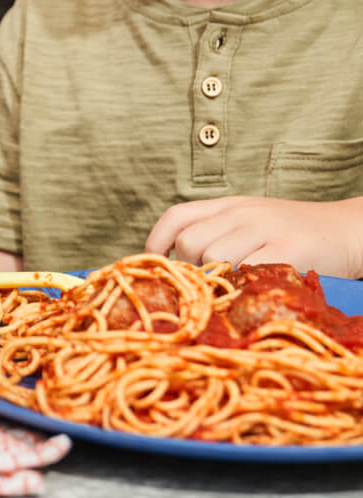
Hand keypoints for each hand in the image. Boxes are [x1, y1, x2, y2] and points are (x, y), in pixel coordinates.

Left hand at [144, 195, 362, 277]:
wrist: (350, 230)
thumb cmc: (295, 234)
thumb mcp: (252, 223)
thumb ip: (218, 235)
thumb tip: (176, 268)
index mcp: (228, 205)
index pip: (176, 216)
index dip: (156, 241)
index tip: (153, 265)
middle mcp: (242, 212)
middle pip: (190, 241)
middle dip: (189, 270)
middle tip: (207, 287)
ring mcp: (265, 228)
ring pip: (213, 256)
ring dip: (215, 280)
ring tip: (231, 290)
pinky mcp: (287, 249)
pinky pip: (248, 270)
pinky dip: (241, 285)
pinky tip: (249, 292)